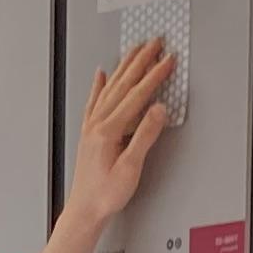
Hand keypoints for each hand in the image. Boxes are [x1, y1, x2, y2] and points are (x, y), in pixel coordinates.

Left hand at [14, 39, 177, 252]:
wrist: (84, 209)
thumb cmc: (106, 194)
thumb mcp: (131, 168)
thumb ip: (145, 136)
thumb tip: (158, 111)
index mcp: (109, 129)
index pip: (138, 95)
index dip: (155, 75)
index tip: (168, 60)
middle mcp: (98, 123)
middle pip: (123, 83)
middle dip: (142, 60)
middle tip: (156, 43)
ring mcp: (92, 125)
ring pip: (110, 86)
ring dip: (125, 65)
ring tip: (136, 49)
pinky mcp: (89, 131)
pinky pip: (94, 100)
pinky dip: (99, 84)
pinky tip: (101, 73)